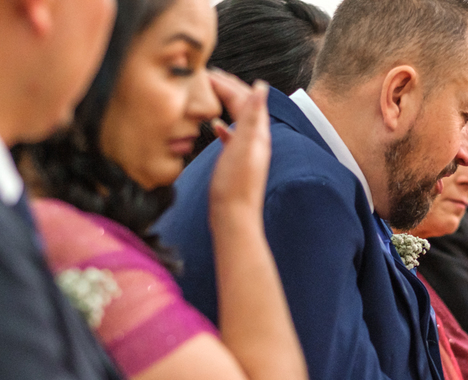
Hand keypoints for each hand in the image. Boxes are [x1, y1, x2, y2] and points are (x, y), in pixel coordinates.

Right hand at [209, 75, 270, 214]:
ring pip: (237, 119)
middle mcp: (256, 140)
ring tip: (211, 93)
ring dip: (225, 104)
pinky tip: (216, 127)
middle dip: (227, 88)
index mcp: (257, 133)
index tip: (207, 72)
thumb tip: (261, 87)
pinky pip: (232, 137)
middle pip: (243, 106)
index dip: (226, 82)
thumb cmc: (235, 186)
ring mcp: (247, 152)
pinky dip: (224, 126)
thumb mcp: (243, 146)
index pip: (243, 97)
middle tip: (208, 76)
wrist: (234, 218)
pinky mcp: (237, 164)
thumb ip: (252, 117)